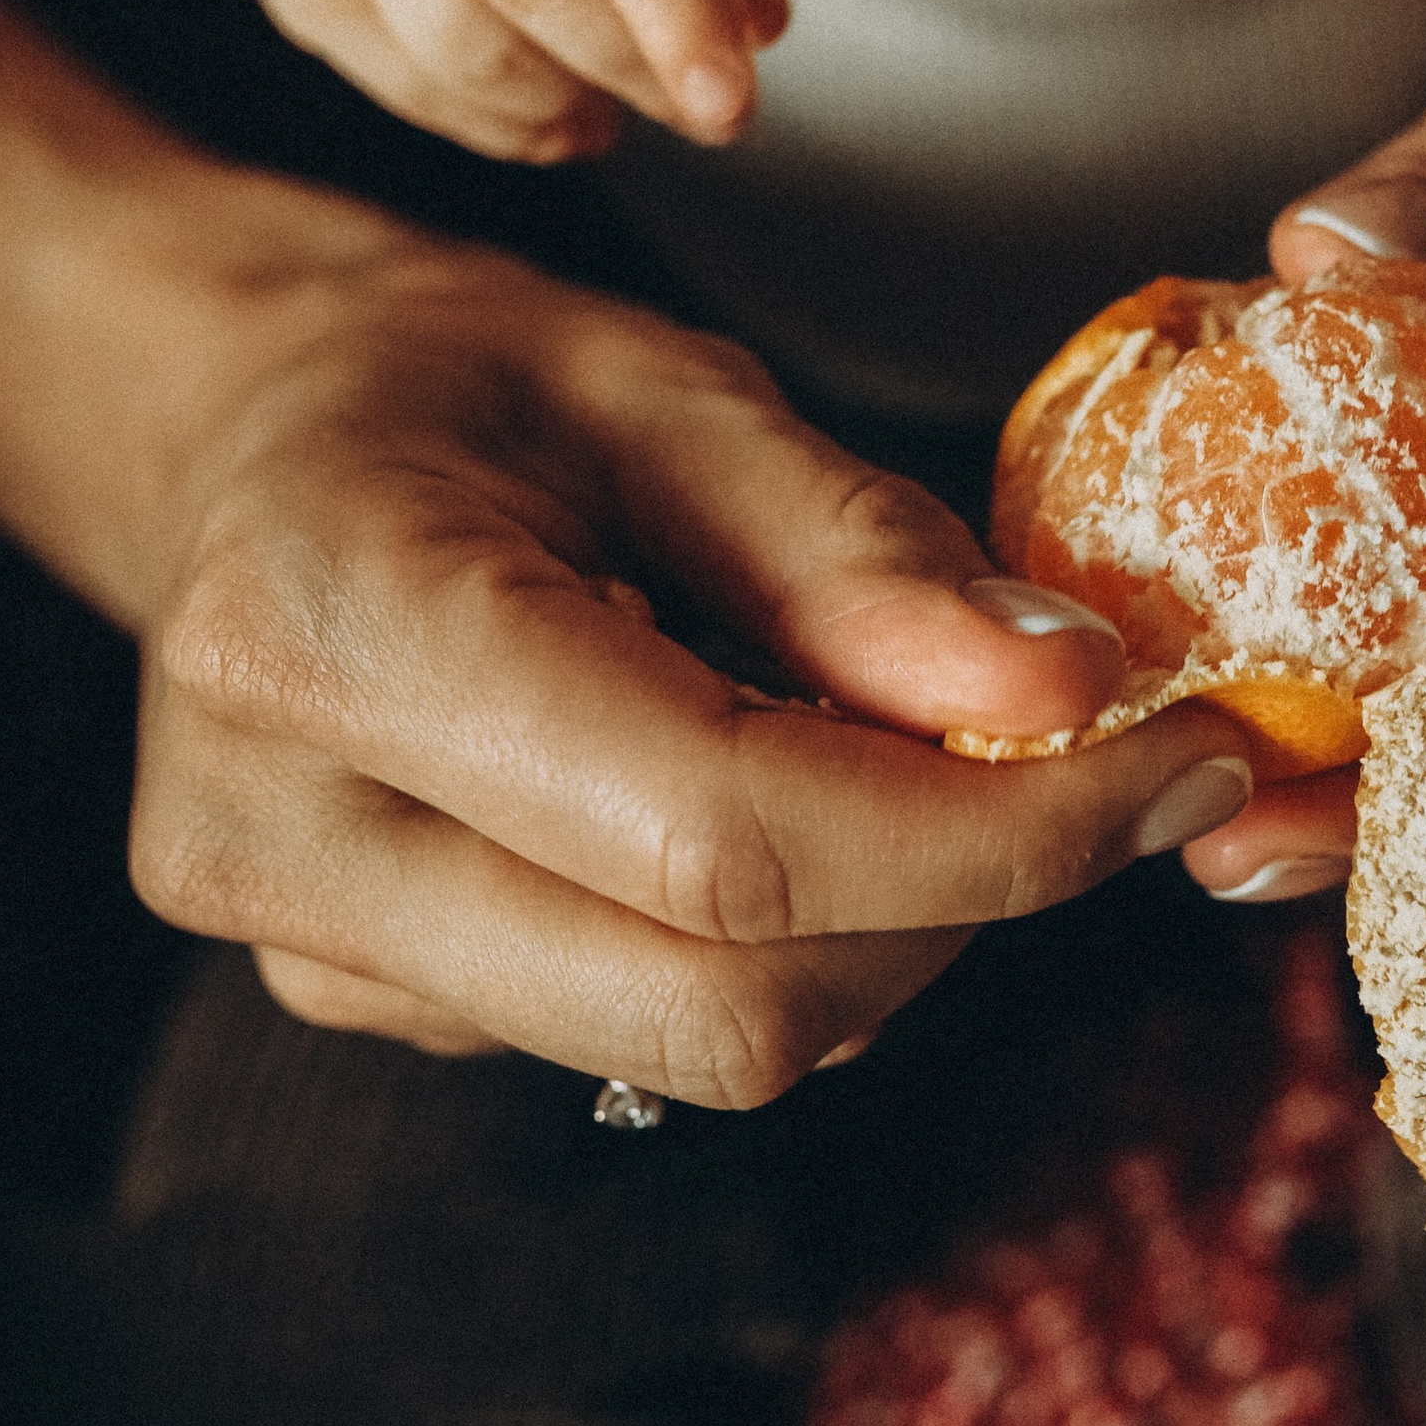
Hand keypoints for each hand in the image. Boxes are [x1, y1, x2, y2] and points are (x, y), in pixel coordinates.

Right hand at [129, 243, 1255, 1090]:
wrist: (241, 444)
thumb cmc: (450, 383)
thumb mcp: (661, 385)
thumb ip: (856, 552)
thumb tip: (1064, 695)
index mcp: (332, 626)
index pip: (729, 835)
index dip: (1002, 832)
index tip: (1183, 758)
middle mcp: (278, 831)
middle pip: (725, 1002)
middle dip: (961, 901)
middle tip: (1076, 762)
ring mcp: (301, 949)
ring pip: (700, 1042)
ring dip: (881, 922)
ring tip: (885, 738)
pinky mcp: (355, 1006)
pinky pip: (639, 1028)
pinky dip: (776, 933)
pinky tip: (757, 786)